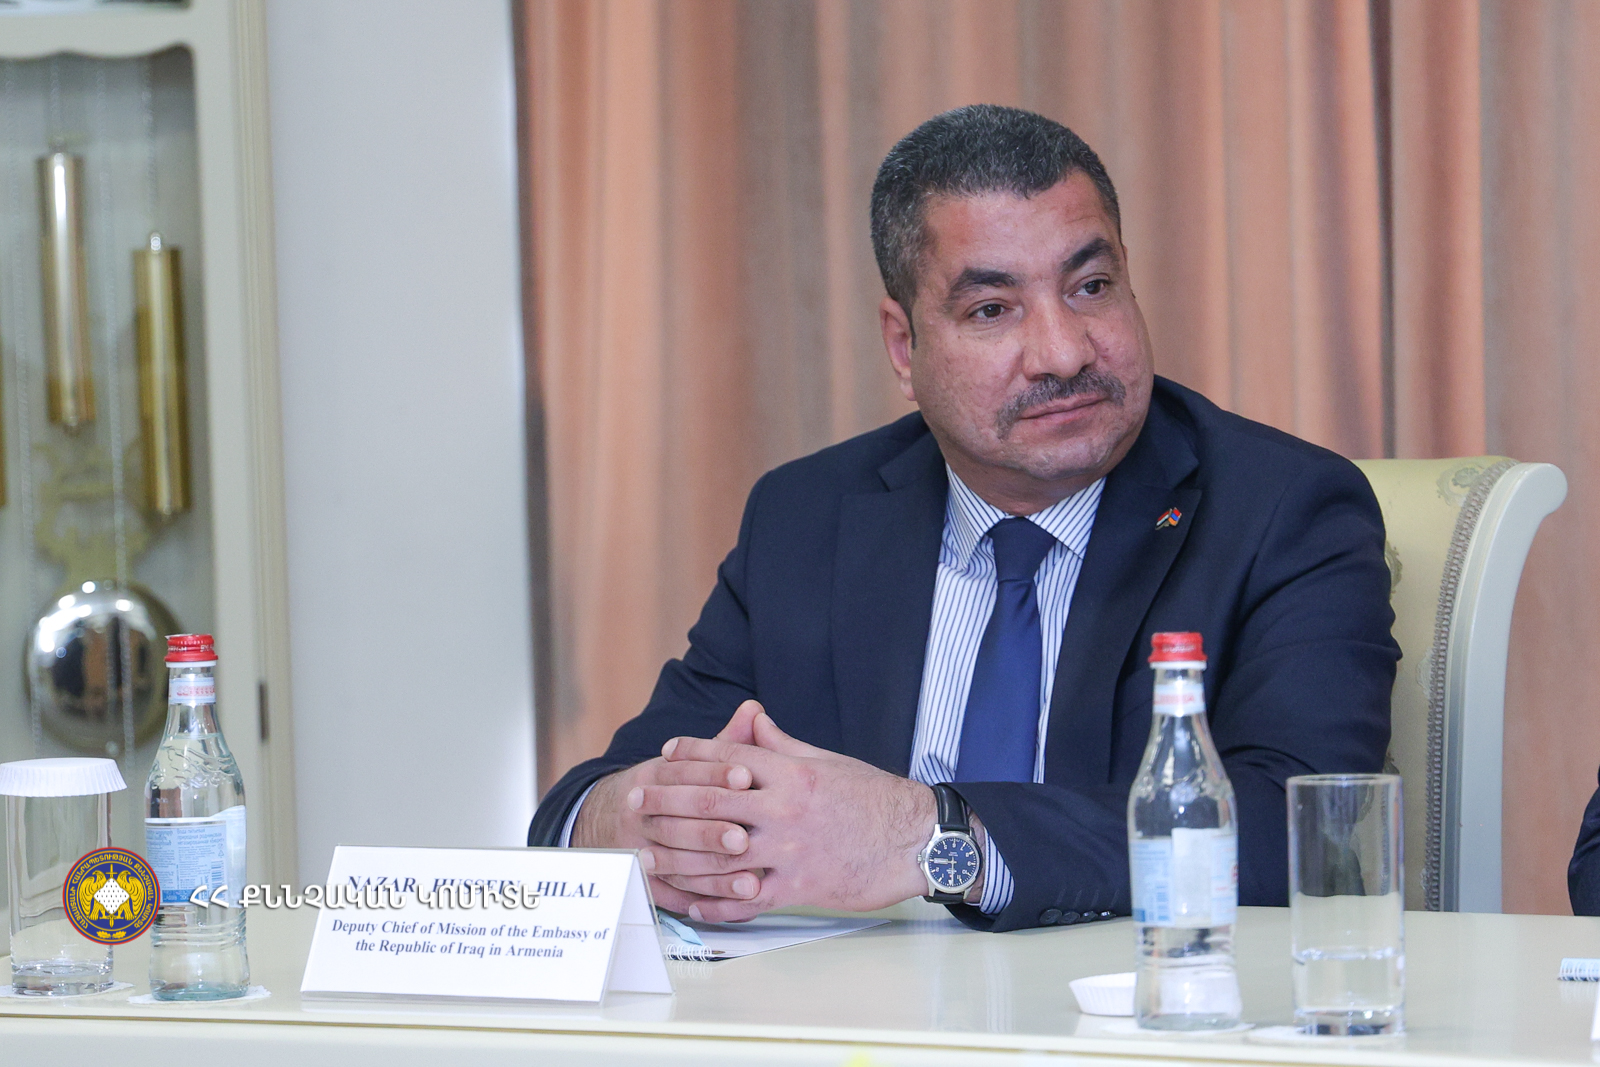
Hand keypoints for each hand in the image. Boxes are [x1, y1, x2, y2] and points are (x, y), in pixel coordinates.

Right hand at [571, 701, 766, 914]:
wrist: (611, 819)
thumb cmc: (673, 787)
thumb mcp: (691, 762)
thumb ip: (726, 742)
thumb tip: (755, 709)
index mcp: (655, 776)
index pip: (683, 772)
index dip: (715, 773)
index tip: (746, 776)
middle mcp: (642, 812)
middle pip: (677, 821)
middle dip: (711, 830)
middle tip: (745, 836)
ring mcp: (641, 849)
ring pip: (677, 862)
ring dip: (714, 873)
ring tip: (751, 878)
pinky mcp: (647, 882)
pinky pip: (676, 894)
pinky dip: (705, 901)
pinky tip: (734, 904)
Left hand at [647, 705, 935, 921]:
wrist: (915, 840)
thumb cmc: (873, 798)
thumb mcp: (826, 761)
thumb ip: (781, 745)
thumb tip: (751, 719)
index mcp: (791, 773)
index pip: (728, 756)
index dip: (691, 753)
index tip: (665, 753)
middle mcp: (784, 810)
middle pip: (711, 801)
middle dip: (667, 799)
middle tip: (635, 799)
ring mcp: (789, 852)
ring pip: (719, 854)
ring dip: (677, 854)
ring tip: (646, 852)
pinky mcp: (799, 888)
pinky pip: (745, 900)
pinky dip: (714, 903)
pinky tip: (689, 900)